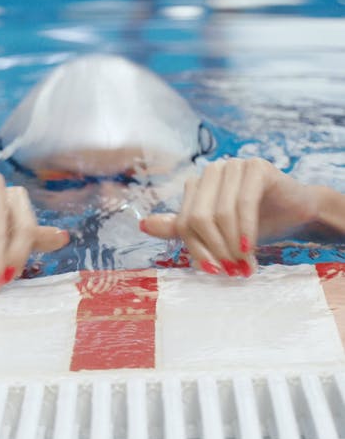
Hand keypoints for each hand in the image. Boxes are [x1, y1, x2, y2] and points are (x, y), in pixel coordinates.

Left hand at [140, 158, 322, 276]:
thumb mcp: (216, 232)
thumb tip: (142, 225)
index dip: (198, 250)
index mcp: (197, 184)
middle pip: (198, 217)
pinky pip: (244, 203)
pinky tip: (250, 249)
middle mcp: (212, 171)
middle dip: (215, 249)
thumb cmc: (255, 223)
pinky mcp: (256, 167)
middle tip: (232, 272)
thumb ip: (181, 228)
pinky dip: (246, 230)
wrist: (296, 213)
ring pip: (220, 213)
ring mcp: (234, 165)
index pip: (184, 222)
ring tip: (244, 266)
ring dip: (232, 245)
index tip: (215, 273)